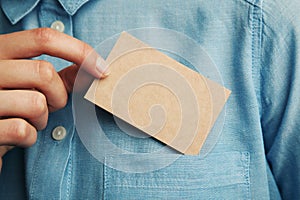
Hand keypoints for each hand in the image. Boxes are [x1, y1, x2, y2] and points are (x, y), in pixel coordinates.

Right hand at [0, 28, 108, 170]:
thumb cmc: (10, 107)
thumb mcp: (29, 84)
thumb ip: (57, 74)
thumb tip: (93, 66)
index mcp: (0, 51)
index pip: (44, 38)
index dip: (79, 51)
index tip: (102, 69)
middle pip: (44, 72)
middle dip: (58, 95)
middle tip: (50, 105)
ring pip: (36, 103)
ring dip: (42, 118)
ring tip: (28, 120)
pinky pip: (22, 130)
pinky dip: (28, 137)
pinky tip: (17, 135)